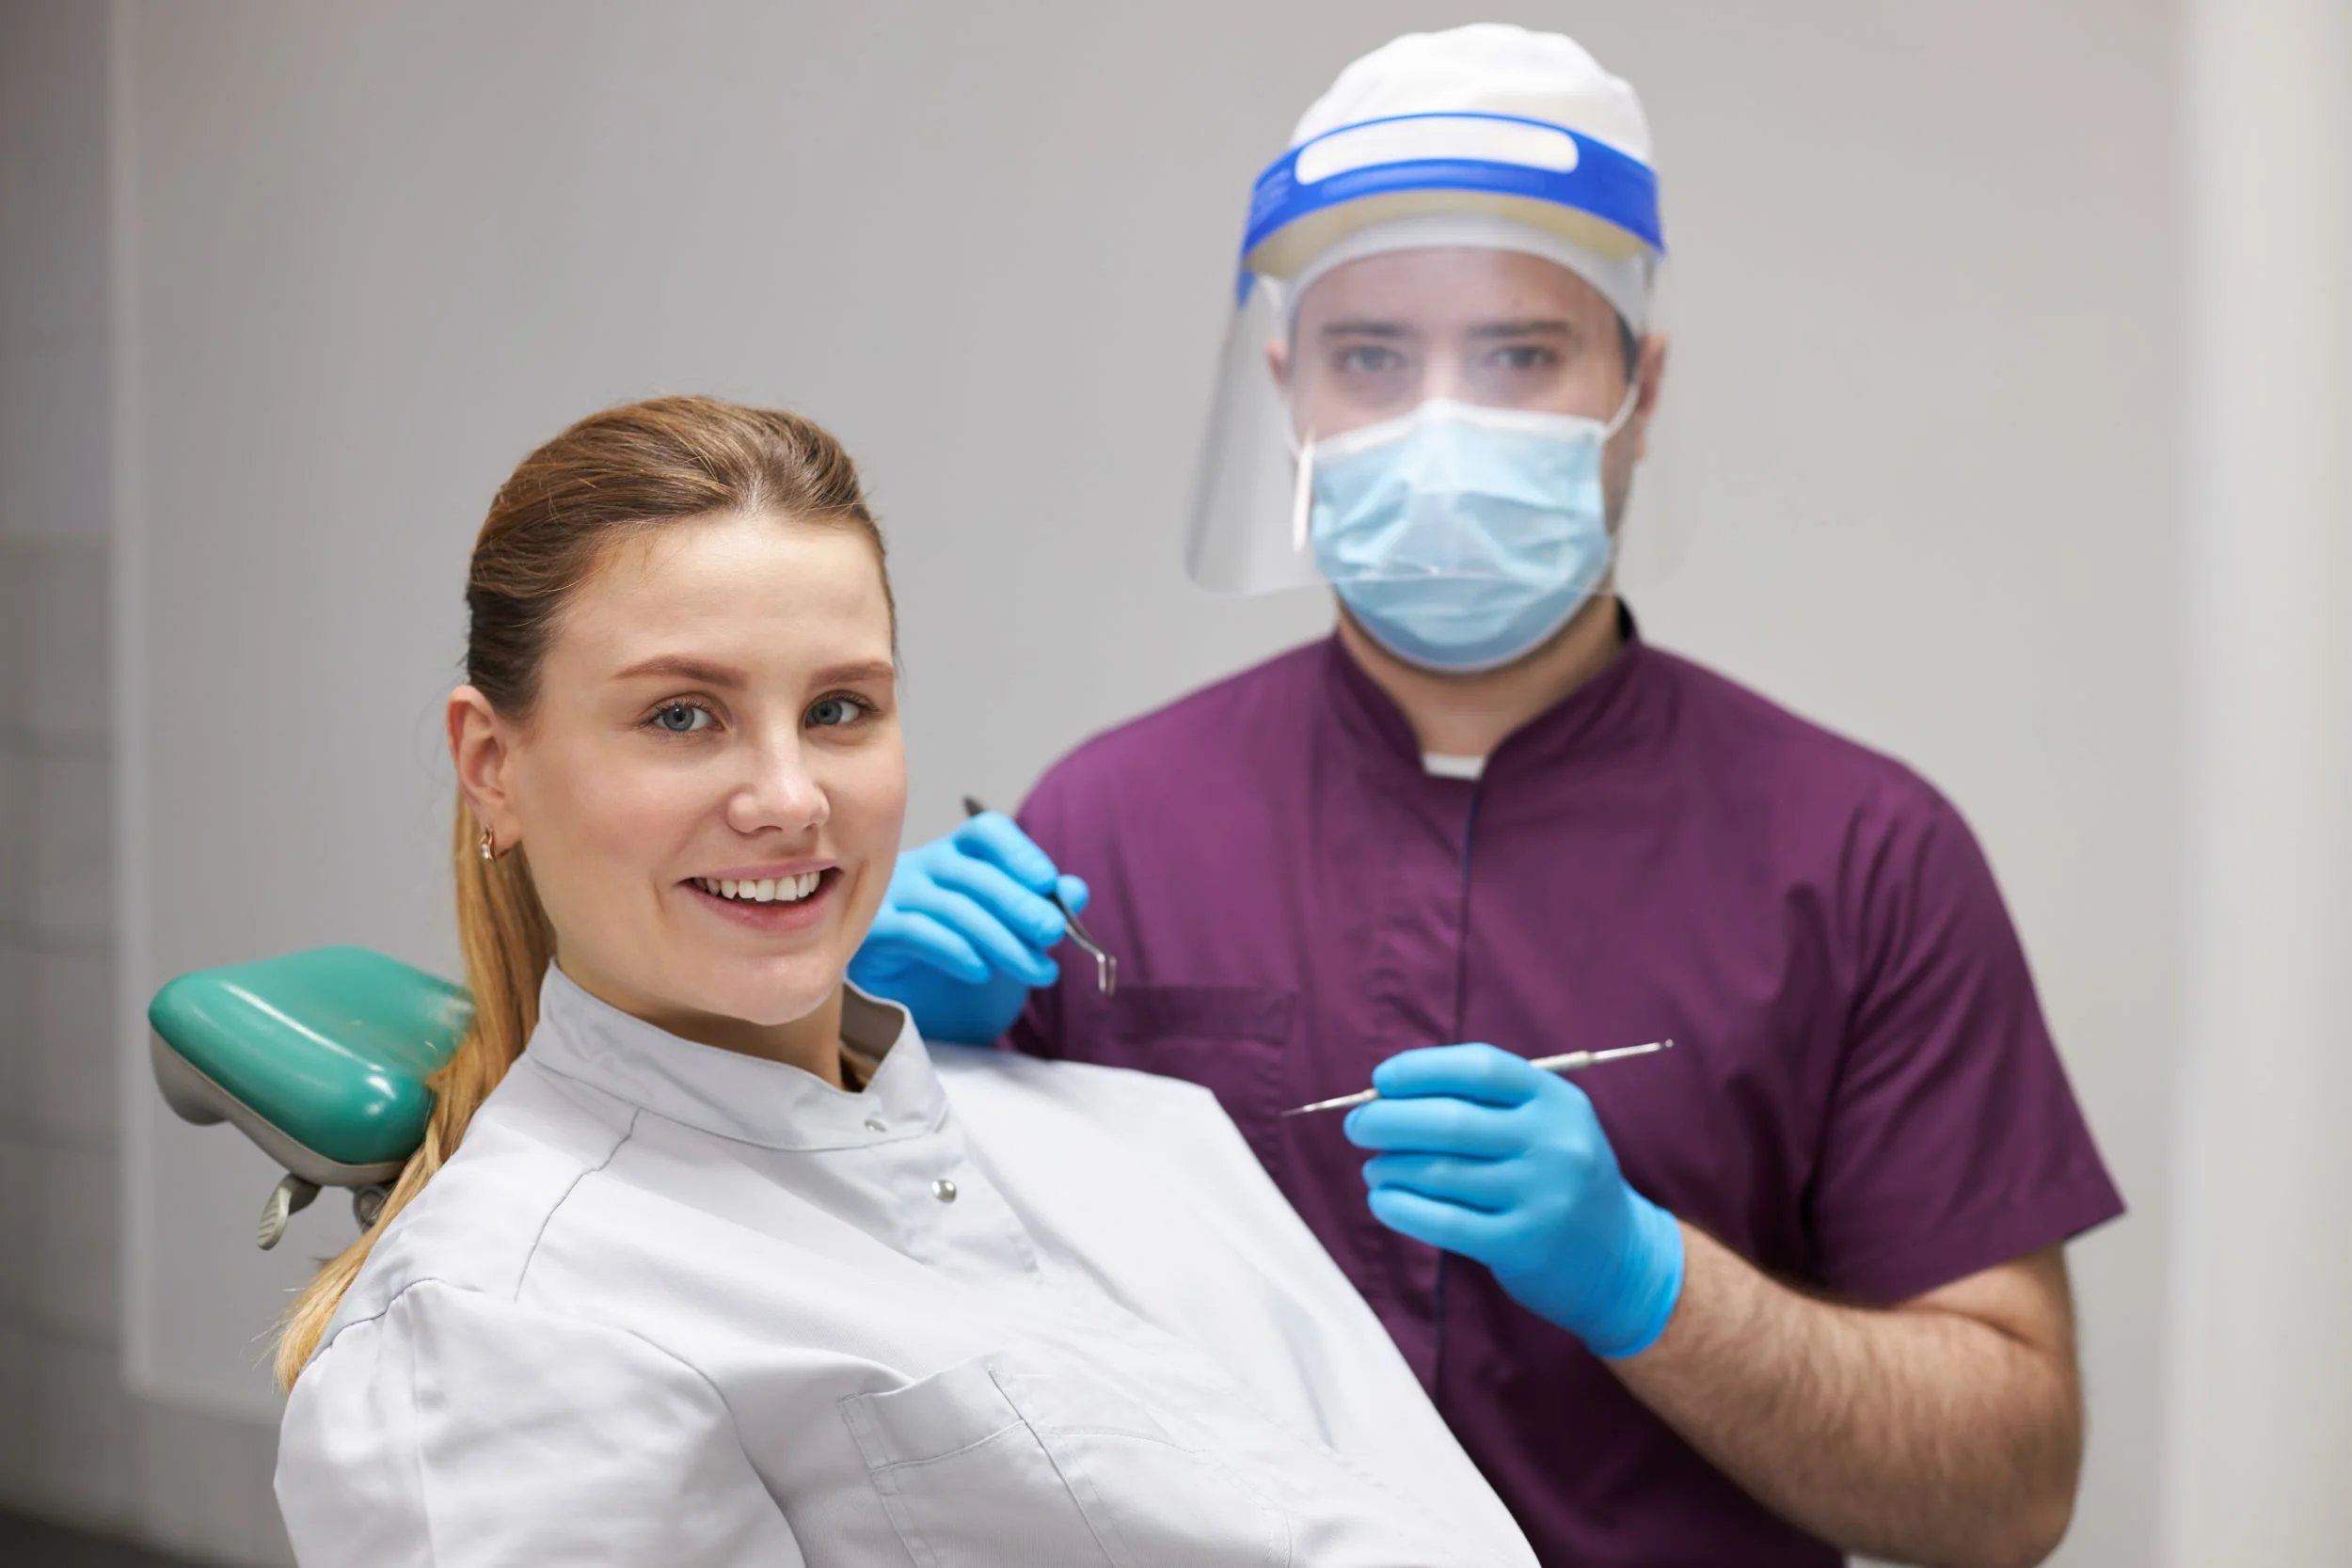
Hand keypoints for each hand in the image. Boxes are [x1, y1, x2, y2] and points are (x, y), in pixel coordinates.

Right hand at [846, 812, 1088, 1045]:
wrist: (913, 1002)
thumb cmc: (966, 955)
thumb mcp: (1013, 932)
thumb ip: (1043, 907)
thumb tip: (1075, 891)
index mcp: (960, 854)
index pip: (987, 832)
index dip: (1019, 852)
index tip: (1049, 883)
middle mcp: (925, 866)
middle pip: (975, 873)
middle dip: (1020, 904)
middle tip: (1053, 932)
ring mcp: (895, 896)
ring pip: (952, 906)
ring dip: (1001, 940)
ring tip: (1037, 970)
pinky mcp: (875, 931)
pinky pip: (915, 931)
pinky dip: (954, 950)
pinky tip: (981, 971)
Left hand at [1344, 1043, 1684, 1357]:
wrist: (1621, 1259)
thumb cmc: (1559, 1177)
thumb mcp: (1546, 1125)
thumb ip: (1484, 1104)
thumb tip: (1389, 1096)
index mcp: (1557, 1101)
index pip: (1479, 1068)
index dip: (1421, 1069)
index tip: (1381, 1081)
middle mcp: (1554, 1144)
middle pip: (1451, 1121)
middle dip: (1388, 1120)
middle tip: (1357, 1127)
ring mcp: (1541, 1196)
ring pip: (1440, 1172)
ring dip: (1390, 1167)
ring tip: (1373, 1168)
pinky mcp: (1522, 1244)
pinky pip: (1444, 1221)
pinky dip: (1402, 1208)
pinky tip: (1383, 1201)